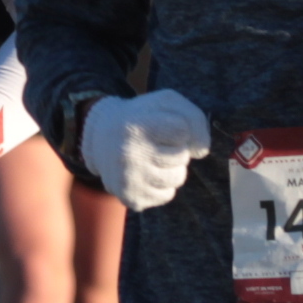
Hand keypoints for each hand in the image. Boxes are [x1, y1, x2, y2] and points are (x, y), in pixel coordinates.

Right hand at [81, 89, 211, 208]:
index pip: (183, 130)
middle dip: (174, 148)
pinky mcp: (131, 198)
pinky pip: (167, 195)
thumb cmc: (142, 118)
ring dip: (171, 167)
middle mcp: (128, 155)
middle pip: (182, 156)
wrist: (101, 137)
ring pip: (178, 178)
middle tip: (152, 142)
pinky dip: (162, 184)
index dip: (178, 127)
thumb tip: (201, 151)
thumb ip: (193, 118)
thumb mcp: (166, 103)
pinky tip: (144, 172)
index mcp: (135, 127)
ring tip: (150, 157)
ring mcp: (129, 180)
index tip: (159, 126)